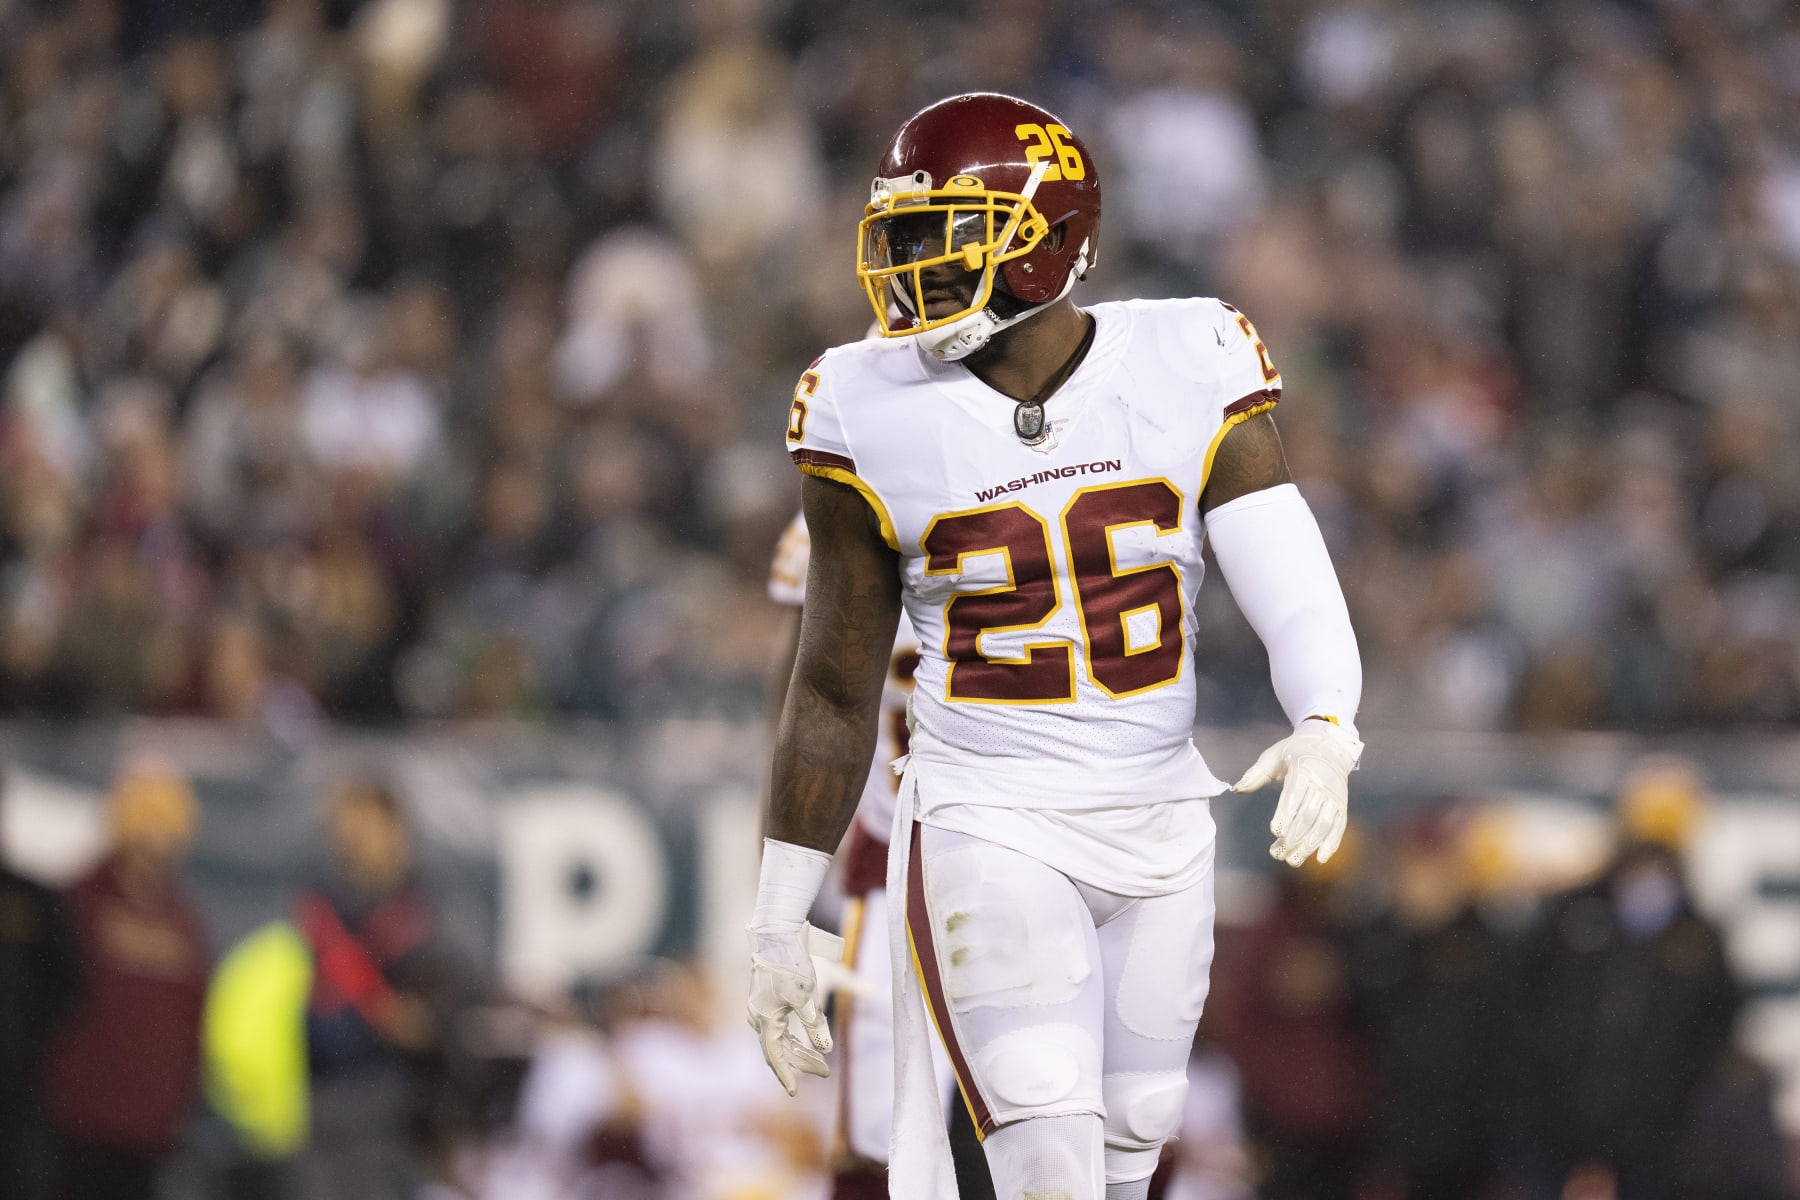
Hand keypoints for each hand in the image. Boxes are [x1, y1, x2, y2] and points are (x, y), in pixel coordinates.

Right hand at [746, 923, 835, 1095]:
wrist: (777, 933)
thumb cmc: (794, 963)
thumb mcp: (808, 995)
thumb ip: (816, 1023)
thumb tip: (825, 1049)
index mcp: (766, 1018)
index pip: (775, 1056)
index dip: (786, 1075)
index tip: (795, 1093)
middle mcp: (757, 1017)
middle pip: (778, 1049)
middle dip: (801, 1062)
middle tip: (825, 1072)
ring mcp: (758, 1009)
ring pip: (777, 1039)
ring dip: (798, 1050)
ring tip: (820, 1061)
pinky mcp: (762, 1001)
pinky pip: (776, 1028)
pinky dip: (791, 1038)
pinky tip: (804, 1042)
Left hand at [1234, 719, 1362, 866]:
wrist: (1329, 747)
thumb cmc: (1295, 752)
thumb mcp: (1273, 756)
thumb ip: (1255, 774)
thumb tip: (1237, 789)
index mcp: (1304, 769)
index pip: (1295, 795)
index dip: (1286, 814)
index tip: (1275, 832)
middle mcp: (1323, 783)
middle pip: (1309, 814)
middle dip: (1294, 836)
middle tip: (1278, 854)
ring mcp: (1334, 796)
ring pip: (1324, 824)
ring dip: (1309, 845)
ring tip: (1292, 860)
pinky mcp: (1341, 806)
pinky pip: (1339, 827)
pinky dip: (1332, 844)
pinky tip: (1320, 858)